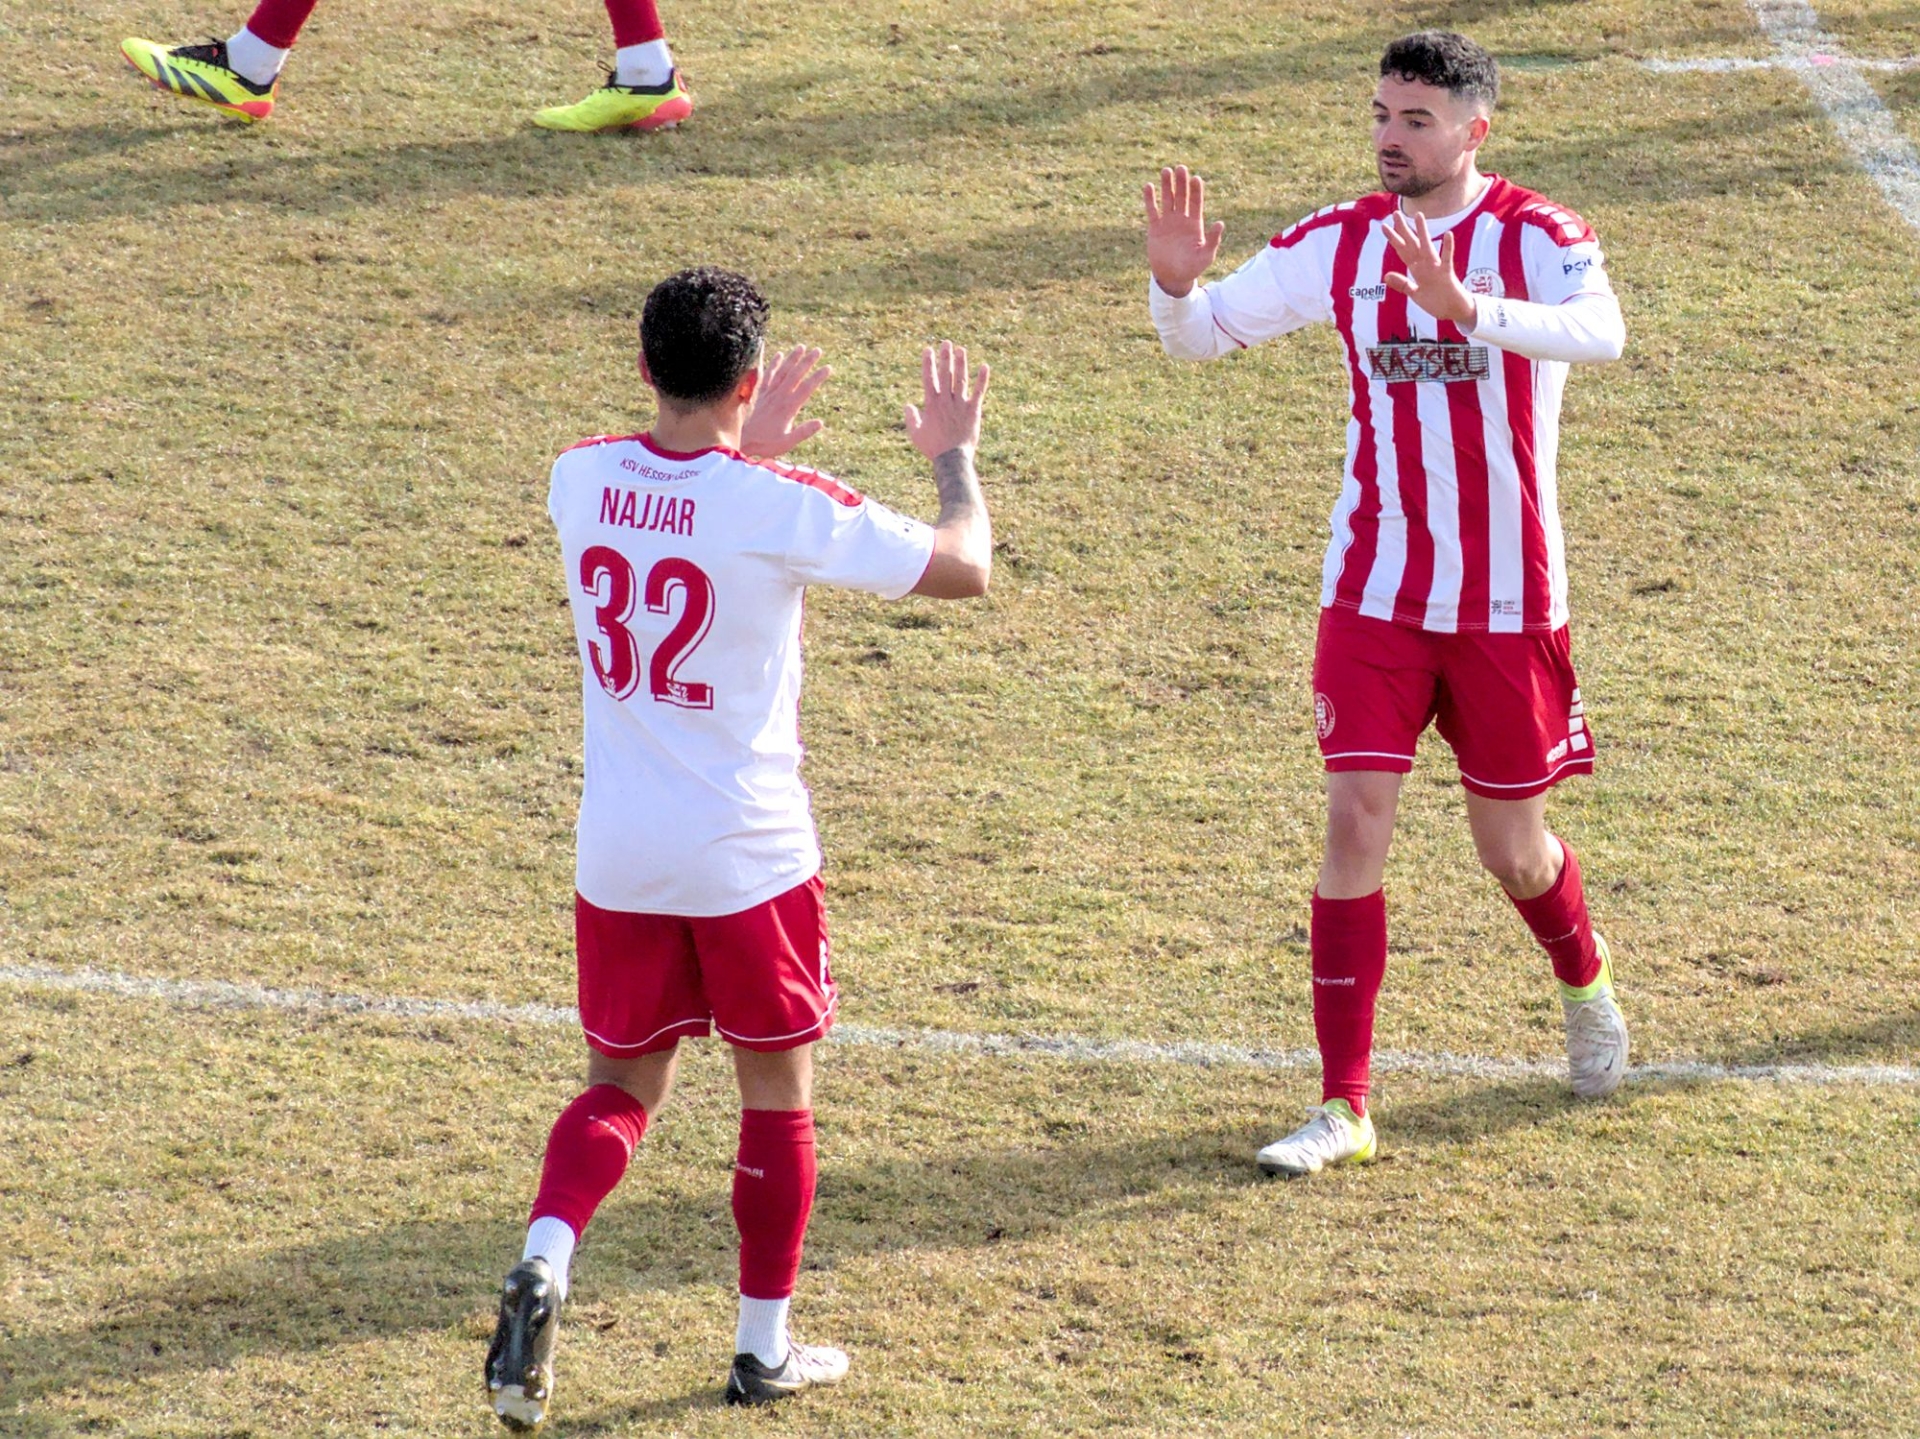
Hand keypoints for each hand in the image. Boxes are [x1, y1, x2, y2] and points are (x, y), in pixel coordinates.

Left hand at [739, 344, 830, 457]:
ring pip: (782, 371)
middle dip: (807, 361)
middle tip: (818, 350)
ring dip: (792, 358)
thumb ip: (803, 432)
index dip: (818, 377)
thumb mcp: (787, 443)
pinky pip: (766, 375)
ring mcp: (768, 393)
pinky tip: (779, 355)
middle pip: (795, 375)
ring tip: (801, 347)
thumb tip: (820, 423)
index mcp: (788, 408)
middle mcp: (778, 397)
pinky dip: (773, 364)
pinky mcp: (759, 393)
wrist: (741, 440)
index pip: (806, 388)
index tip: (828, 368)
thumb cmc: (765, 444)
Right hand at [904, 340, 988, 461]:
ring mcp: (960, 404)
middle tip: (946, 343)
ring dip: (961, 363)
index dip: (928, 363)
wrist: (952, 458)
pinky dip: (982, 379)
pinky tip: (984, 367)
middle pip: (945, 374)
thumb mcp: (916, 434)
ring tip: (961, 349)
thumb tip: (908, 405)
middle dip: (945, 358)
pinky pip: (978, 392)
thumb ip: (912, 418)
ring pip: (960, 379)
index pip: (928, 378)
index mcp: (931, 404)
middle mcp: (946, 400)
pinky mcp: (973, 411)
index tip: (928, 350)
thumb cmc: (933, 448)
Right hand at [1143, 165, 1224, 297]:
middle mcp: (1182, 219)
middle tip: (1181, 168)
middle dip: (1181, 183)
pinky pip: (1152, 210)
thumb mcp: (1205, 256)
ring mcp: (1168, 222)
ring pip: (1167, 199)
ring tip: (1166, 170)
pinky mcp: (1155, 228)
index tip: (1196, 178)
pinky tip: (1148, 186)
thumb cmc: (1192, 268)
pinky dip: (1150, 199)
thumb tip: (1220, 223)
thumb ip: (1213, 240)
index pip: (1196, 202)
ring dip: (1166, 185)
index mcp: (1195, 224)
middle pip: (1182, 196)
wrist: (1172, 277)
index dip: (1196, 190)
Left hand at [1382, 211, 1475, 326]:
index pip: (1403, 251)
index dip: (1393, 239)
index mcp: (1417, 269)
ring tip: (1419, 216)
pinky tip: (1447, 235)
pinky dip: (1448, 248)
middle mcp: (1425, 265)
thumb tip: (1386, 276)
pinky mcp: (1446, 274)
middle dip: (1403, 229)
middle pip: (1412, 244)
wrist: (1453, 310)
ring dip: (1423, 232)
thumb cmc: (1435, 302)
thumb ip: (1402, 284)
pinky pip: (1447, 259)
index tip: (1384, 226)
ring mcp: (1436, 268)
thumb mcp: (1414, 294)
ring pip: (1427, 247)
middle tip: (1395, 213)